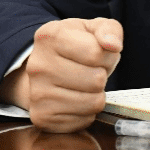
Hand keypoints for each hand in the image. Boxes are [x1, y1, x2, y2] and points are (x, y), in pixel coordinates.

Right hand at [0, 17, 123, 132]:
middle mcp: (38, 65)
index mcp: (50, 36)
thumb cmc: (76, 46)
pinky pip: (84, 120)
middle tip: (91, 71)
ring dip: (97, 94)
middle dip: (102, 75)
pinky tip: (76, 99)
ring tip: (84, 84)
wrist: (46, 70)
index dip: (107, 55)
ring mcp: (37, 93)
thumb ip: (109, 30)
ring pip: (93, 102)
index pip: (96, 53)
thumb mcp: (93, 28)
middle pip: (96, 79)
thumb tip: (113, 45)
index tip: (98, 53)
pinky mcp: (41, 117)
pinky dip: (87, 112)